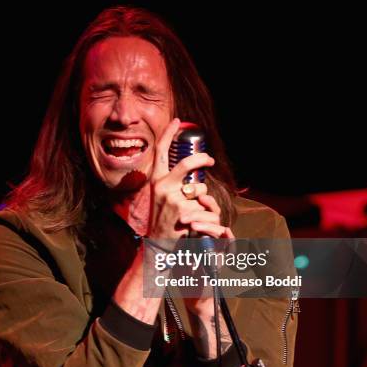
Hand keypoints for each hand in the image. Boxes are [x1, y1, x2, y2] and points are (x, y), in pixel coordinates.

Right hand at [147, 118, 231, 240]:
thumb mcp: (162, 198)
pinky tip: (198, 225)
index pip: (160, 151)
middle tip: (210, 161)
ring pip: (201, 190)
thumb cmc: (164, 220)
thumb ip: (174, 184)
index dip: (168, 133)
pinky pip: (206, 207)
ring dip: (205, 200)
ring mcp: (173, 198)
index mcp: (156, 180)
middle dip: (203, 159)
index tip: (177, 120)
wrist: (159, 245)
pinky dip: (208, 216)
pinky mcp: (184, 210)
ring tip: (195, 213)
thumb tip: (193, 173)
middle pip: (188, 163)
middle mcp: (162, 186)